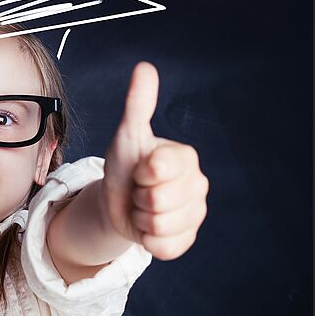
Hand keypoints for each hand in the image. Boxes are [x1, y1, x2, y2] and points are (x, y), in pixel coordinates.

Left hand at [100, 62, 208, 259]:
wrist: (116, 202)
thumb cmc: (124, 165)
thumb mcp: (127, 136)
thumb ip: (138, 105)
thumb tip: (145, 67)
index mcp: (185, 158)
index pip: (157, 171)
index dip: (139, 172)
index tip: (139, 169)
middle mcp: (197, 185)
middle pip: (157, 201)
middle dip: (137, 197)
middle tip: (138, 189)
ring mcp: (195, 214)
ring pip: (160, 226)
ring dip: (141, 219)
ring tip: (141, 207)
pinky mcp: (186, 240)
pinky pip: (164, 248)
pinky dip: (148, 240)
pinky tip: (148, 227)